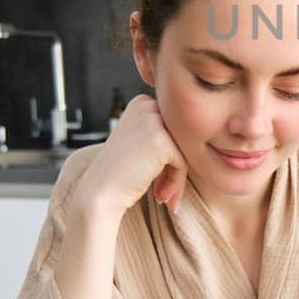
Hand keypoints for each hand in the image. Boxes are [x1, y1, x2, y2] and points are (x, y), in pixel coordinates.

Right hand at [73, 94, 187, 218]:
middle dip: (177, 166)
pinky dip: (176, 183)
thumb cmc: (120, 174)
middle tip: (164, 191)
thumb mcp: (140, 143)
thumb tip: (200, 135)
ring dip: (178, 177)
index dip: (171, 155)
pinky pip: (183, 163)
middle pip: (182, 137)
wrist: (98, 194)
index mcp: (142, 103)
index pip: (175, 127)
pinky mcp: (161, 140)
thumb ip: (163, 134)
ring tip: (163, 194)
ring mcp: (153, 121)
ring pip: (185, 150)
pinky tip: (160, 196)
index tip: (158, 176)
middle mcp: (147, 105)